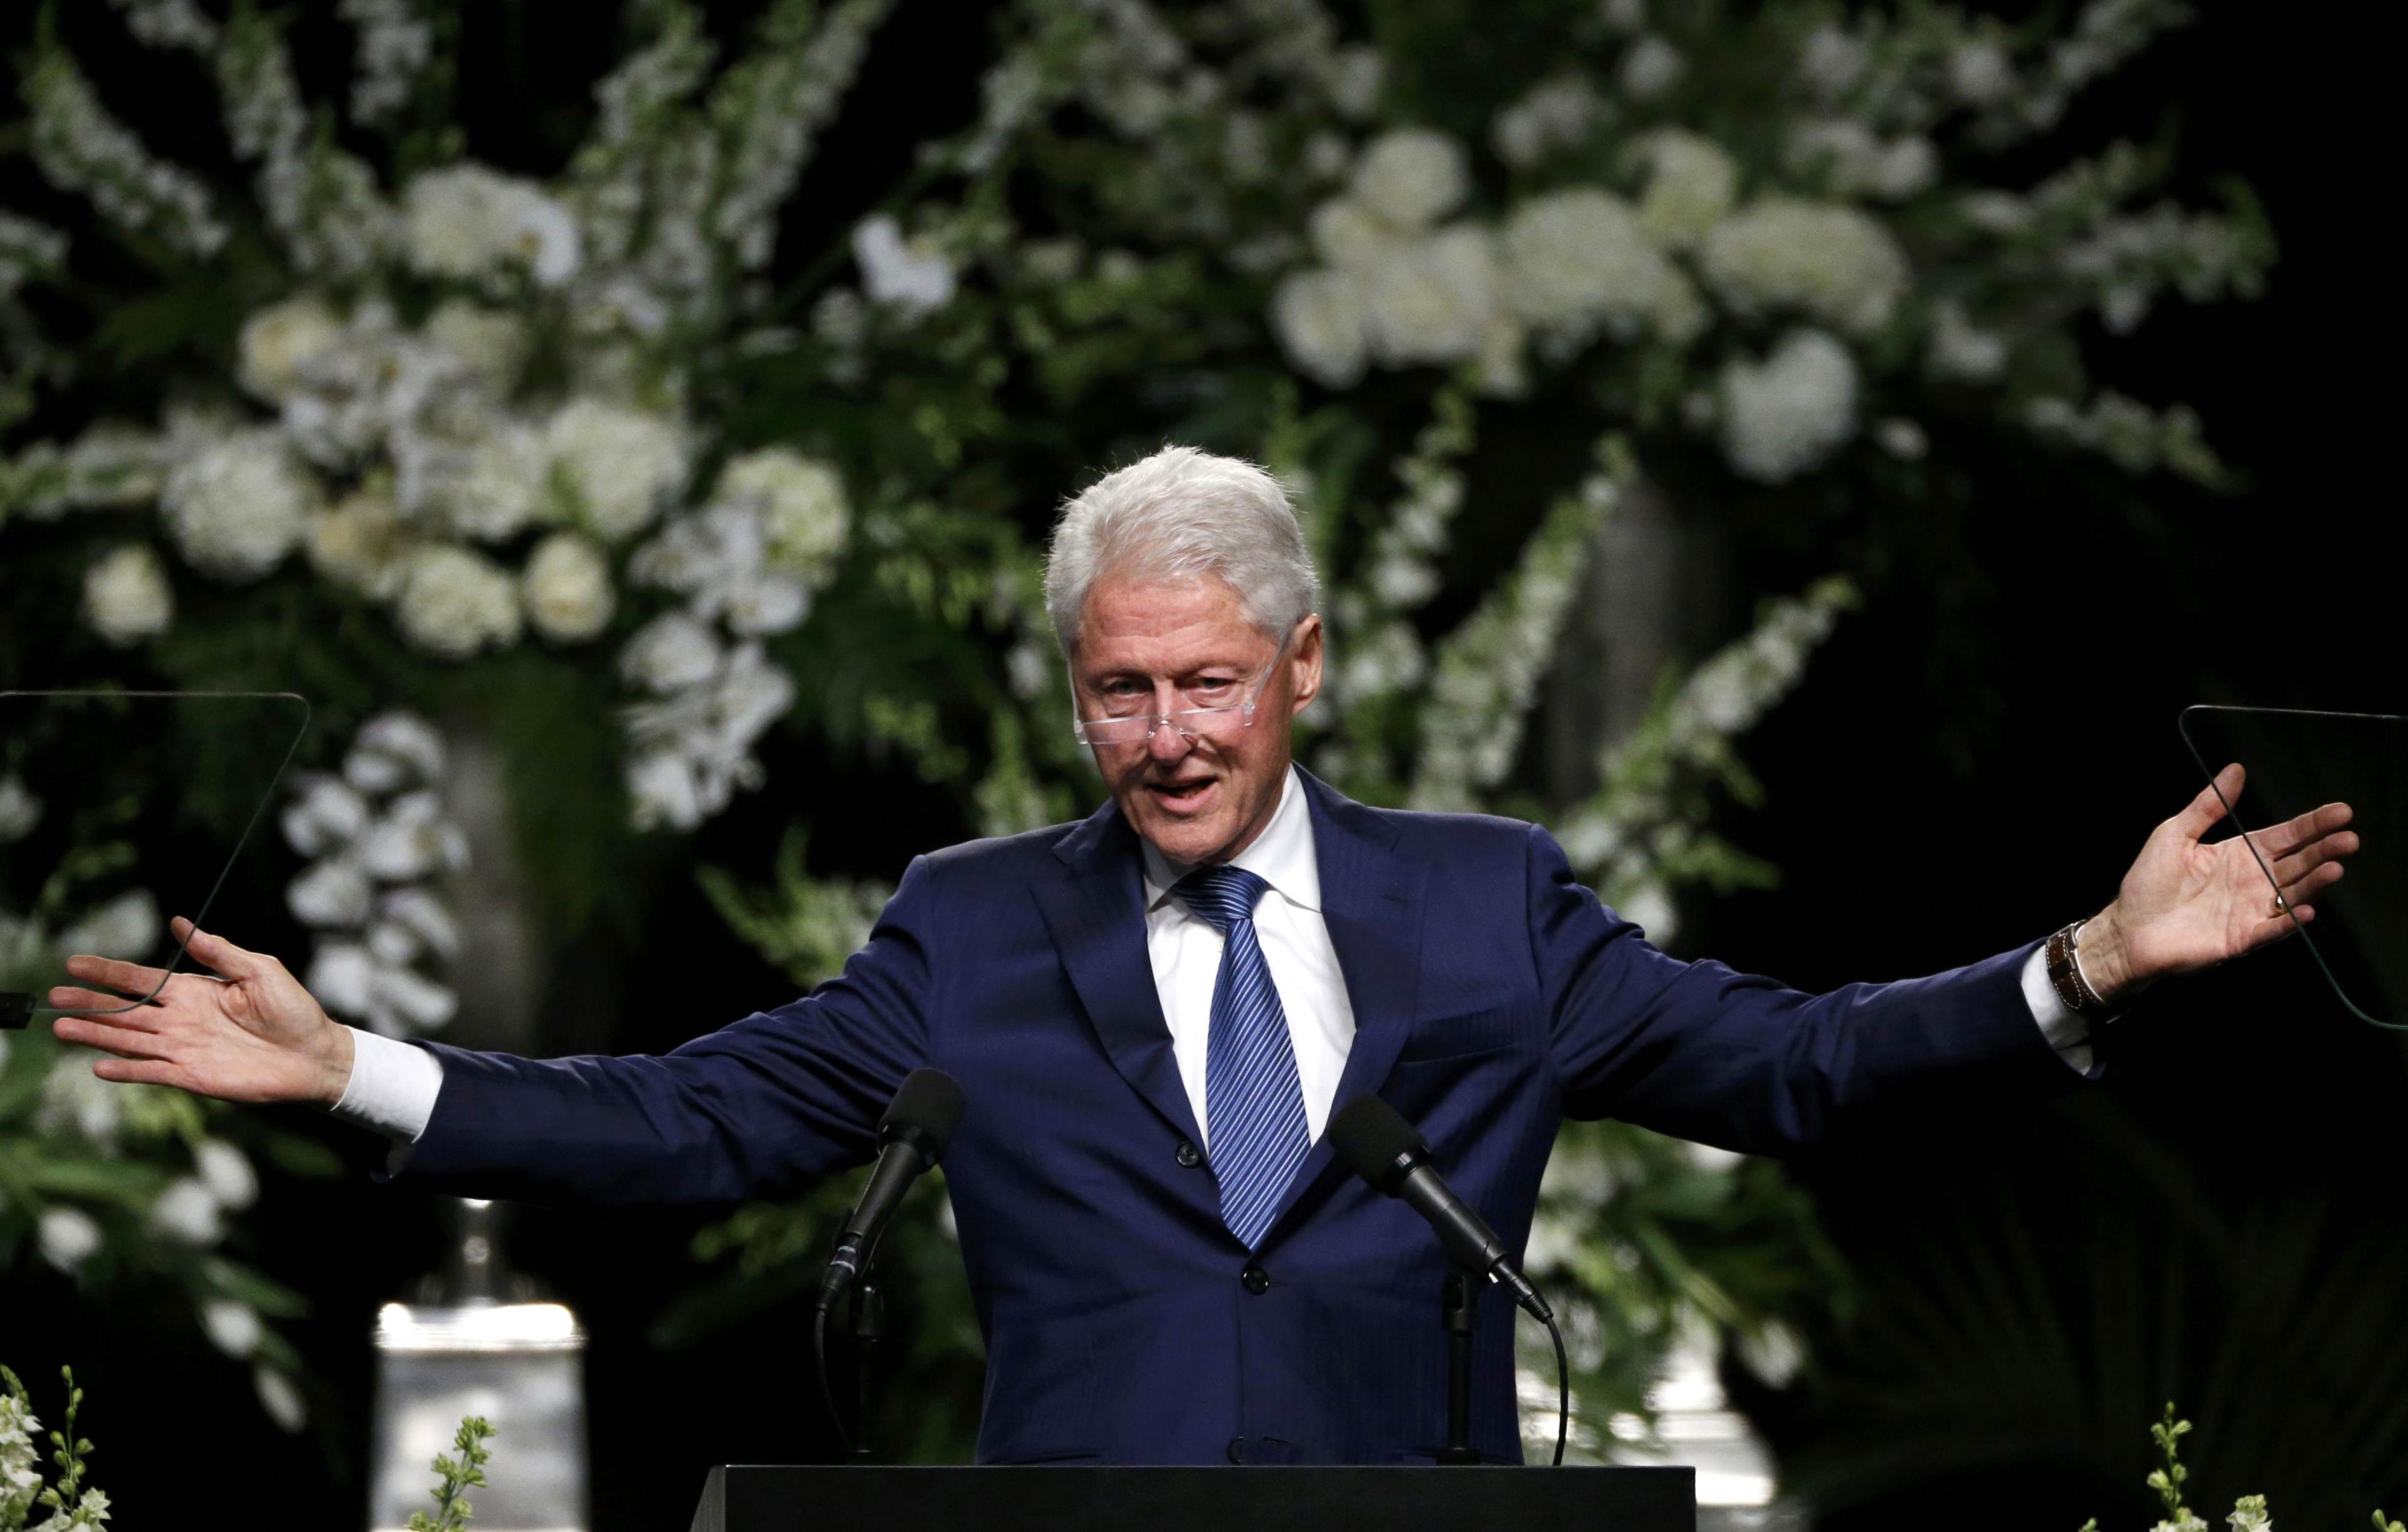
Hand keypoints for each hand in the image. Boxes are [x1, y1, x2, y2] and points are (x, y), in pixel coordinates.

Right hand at [48, 916, 352, 1104]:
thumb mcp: (259, 969)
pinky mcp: (192, 1075)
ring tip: (61, 1027)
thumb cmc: (293, 1009)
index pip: (141, 978)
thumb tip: (179, 923)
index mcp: (194, 990)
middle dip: (89, 1002)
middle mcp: (181, 1019)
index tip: (75, 963)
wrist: (313, 1054)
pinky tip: (98, 1064)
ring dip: (96, 1034)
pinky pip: (151, 1071)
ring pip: (130, 1039)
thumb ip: (217, 950)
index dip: (109, 971)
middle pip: (125, 1010)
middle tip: (54, 996)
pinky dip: (126, 1069)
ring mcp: (183, 1048)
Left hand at [2079, 763, 2356, 999]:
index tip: (2341, 811)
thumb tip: (2235, 770)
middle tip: (2349, 838)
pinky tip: (2304, 910)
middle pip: (2298, 863)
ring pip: (2292, 894)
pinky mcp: (2241, 938)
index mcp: (2241, 854)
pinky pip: (2270, 930)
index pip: (2286, 836)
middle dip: (2324, 850)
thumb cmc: (2149, 882)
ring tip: (2335, 868)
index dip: (2313, 824)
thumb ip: (2207, 806)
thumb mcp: (2175, 834)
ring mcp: (2251, 911)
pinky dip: (2287, 922)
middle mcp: (2254, 881)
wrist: (2128, 929)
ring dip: (2315, 883)